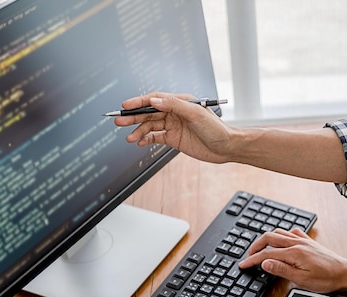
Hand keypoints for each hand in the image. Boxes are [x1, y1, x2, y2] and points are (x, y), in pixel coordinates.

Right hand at [114, 92, 235, 163]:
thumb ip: (174, 106)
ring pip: (150, 126)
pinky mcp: (174, 139)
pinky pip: (155, 137)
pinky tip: (138, 142)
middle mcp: (175, 112)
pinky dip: (146, 139)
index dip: (139, 101)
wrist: (227, 147)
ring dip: (138, 131)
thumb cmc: (216, 128)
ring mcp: (173, 125)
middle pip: (149, 112)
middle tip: (119, 121)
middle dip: (133, 117)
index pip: (155, 99)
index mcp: (180, 102)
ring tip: (129, 137)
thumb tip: (154, 101)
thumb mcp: (196, 114)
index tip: (126, 105)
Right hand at [238, 228, 346, 293]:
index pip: (266, 254)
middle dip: (255, 246)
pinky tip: (282, 241)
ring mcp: (303, 241)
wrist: (345, 272)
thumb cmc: (326, 279)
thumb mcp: (301, 280)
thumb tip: (265, 262)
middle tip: (248, 255)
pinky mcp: (309, 242)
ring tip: (261, 248)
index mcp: (294, 253)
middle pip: (269, 238)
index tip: (243, 265)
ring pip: (279, 233)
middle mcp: (297, 243)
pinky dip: (282, 235)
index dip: (252, 260)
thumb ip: (281, 270)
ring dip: (267, 239)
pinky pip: (292, 232)